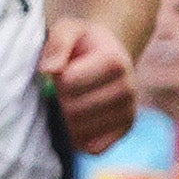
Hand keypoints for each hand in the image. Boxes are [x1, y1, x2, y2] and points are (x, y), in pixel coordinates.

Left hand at [38, 16, 137, 150]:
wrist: (110, 56)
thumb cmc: (84, 43)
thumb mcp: (69, 29)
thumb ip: (58, 43)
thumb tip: (49, 71)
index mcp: (115, 61)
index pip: (69, 83)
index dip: (54, 80)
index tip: (57, 72)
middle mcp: (128, 88)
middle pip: (74, 110)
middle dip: (57, 102)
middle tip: (58, 92)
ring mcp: (129, 111)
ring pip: (82, 131)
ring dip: (65, 122)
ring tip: (65, 106)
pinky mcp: (125, 130)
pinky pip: (95, 148)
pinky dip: (79, 140)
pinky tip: (74, 125)